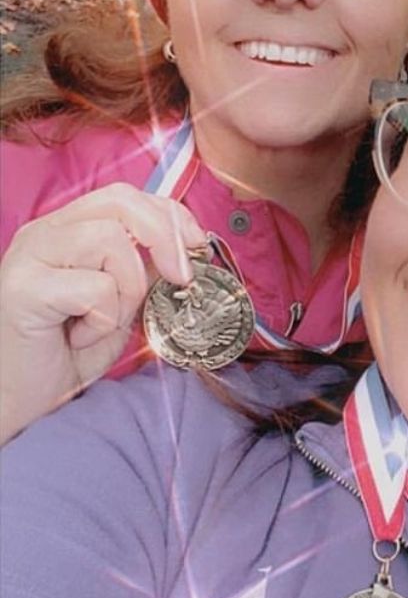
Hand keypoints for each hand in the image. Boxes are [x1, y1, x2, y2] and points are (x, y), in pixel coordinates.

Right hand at [0, 183, 205, 443]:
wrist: (19, 401)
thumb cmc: (66, 355)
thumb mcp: (119, 305)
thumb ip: (142, 270)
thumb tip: (184, 249)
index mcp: (65, 230)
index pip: (124, 196)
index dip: (169, 214)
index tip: (198, 246)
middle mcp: (43, 232)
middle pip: (120, 202)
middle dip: (166, 237)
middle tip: (181, 278)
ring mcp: (29, 256)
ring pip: (112, 241)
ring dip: (128, 289)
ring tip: (105, 322)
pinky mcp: (22, 288)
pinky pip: (95, 287)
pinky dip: (103, 319)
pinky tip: (79, 337)